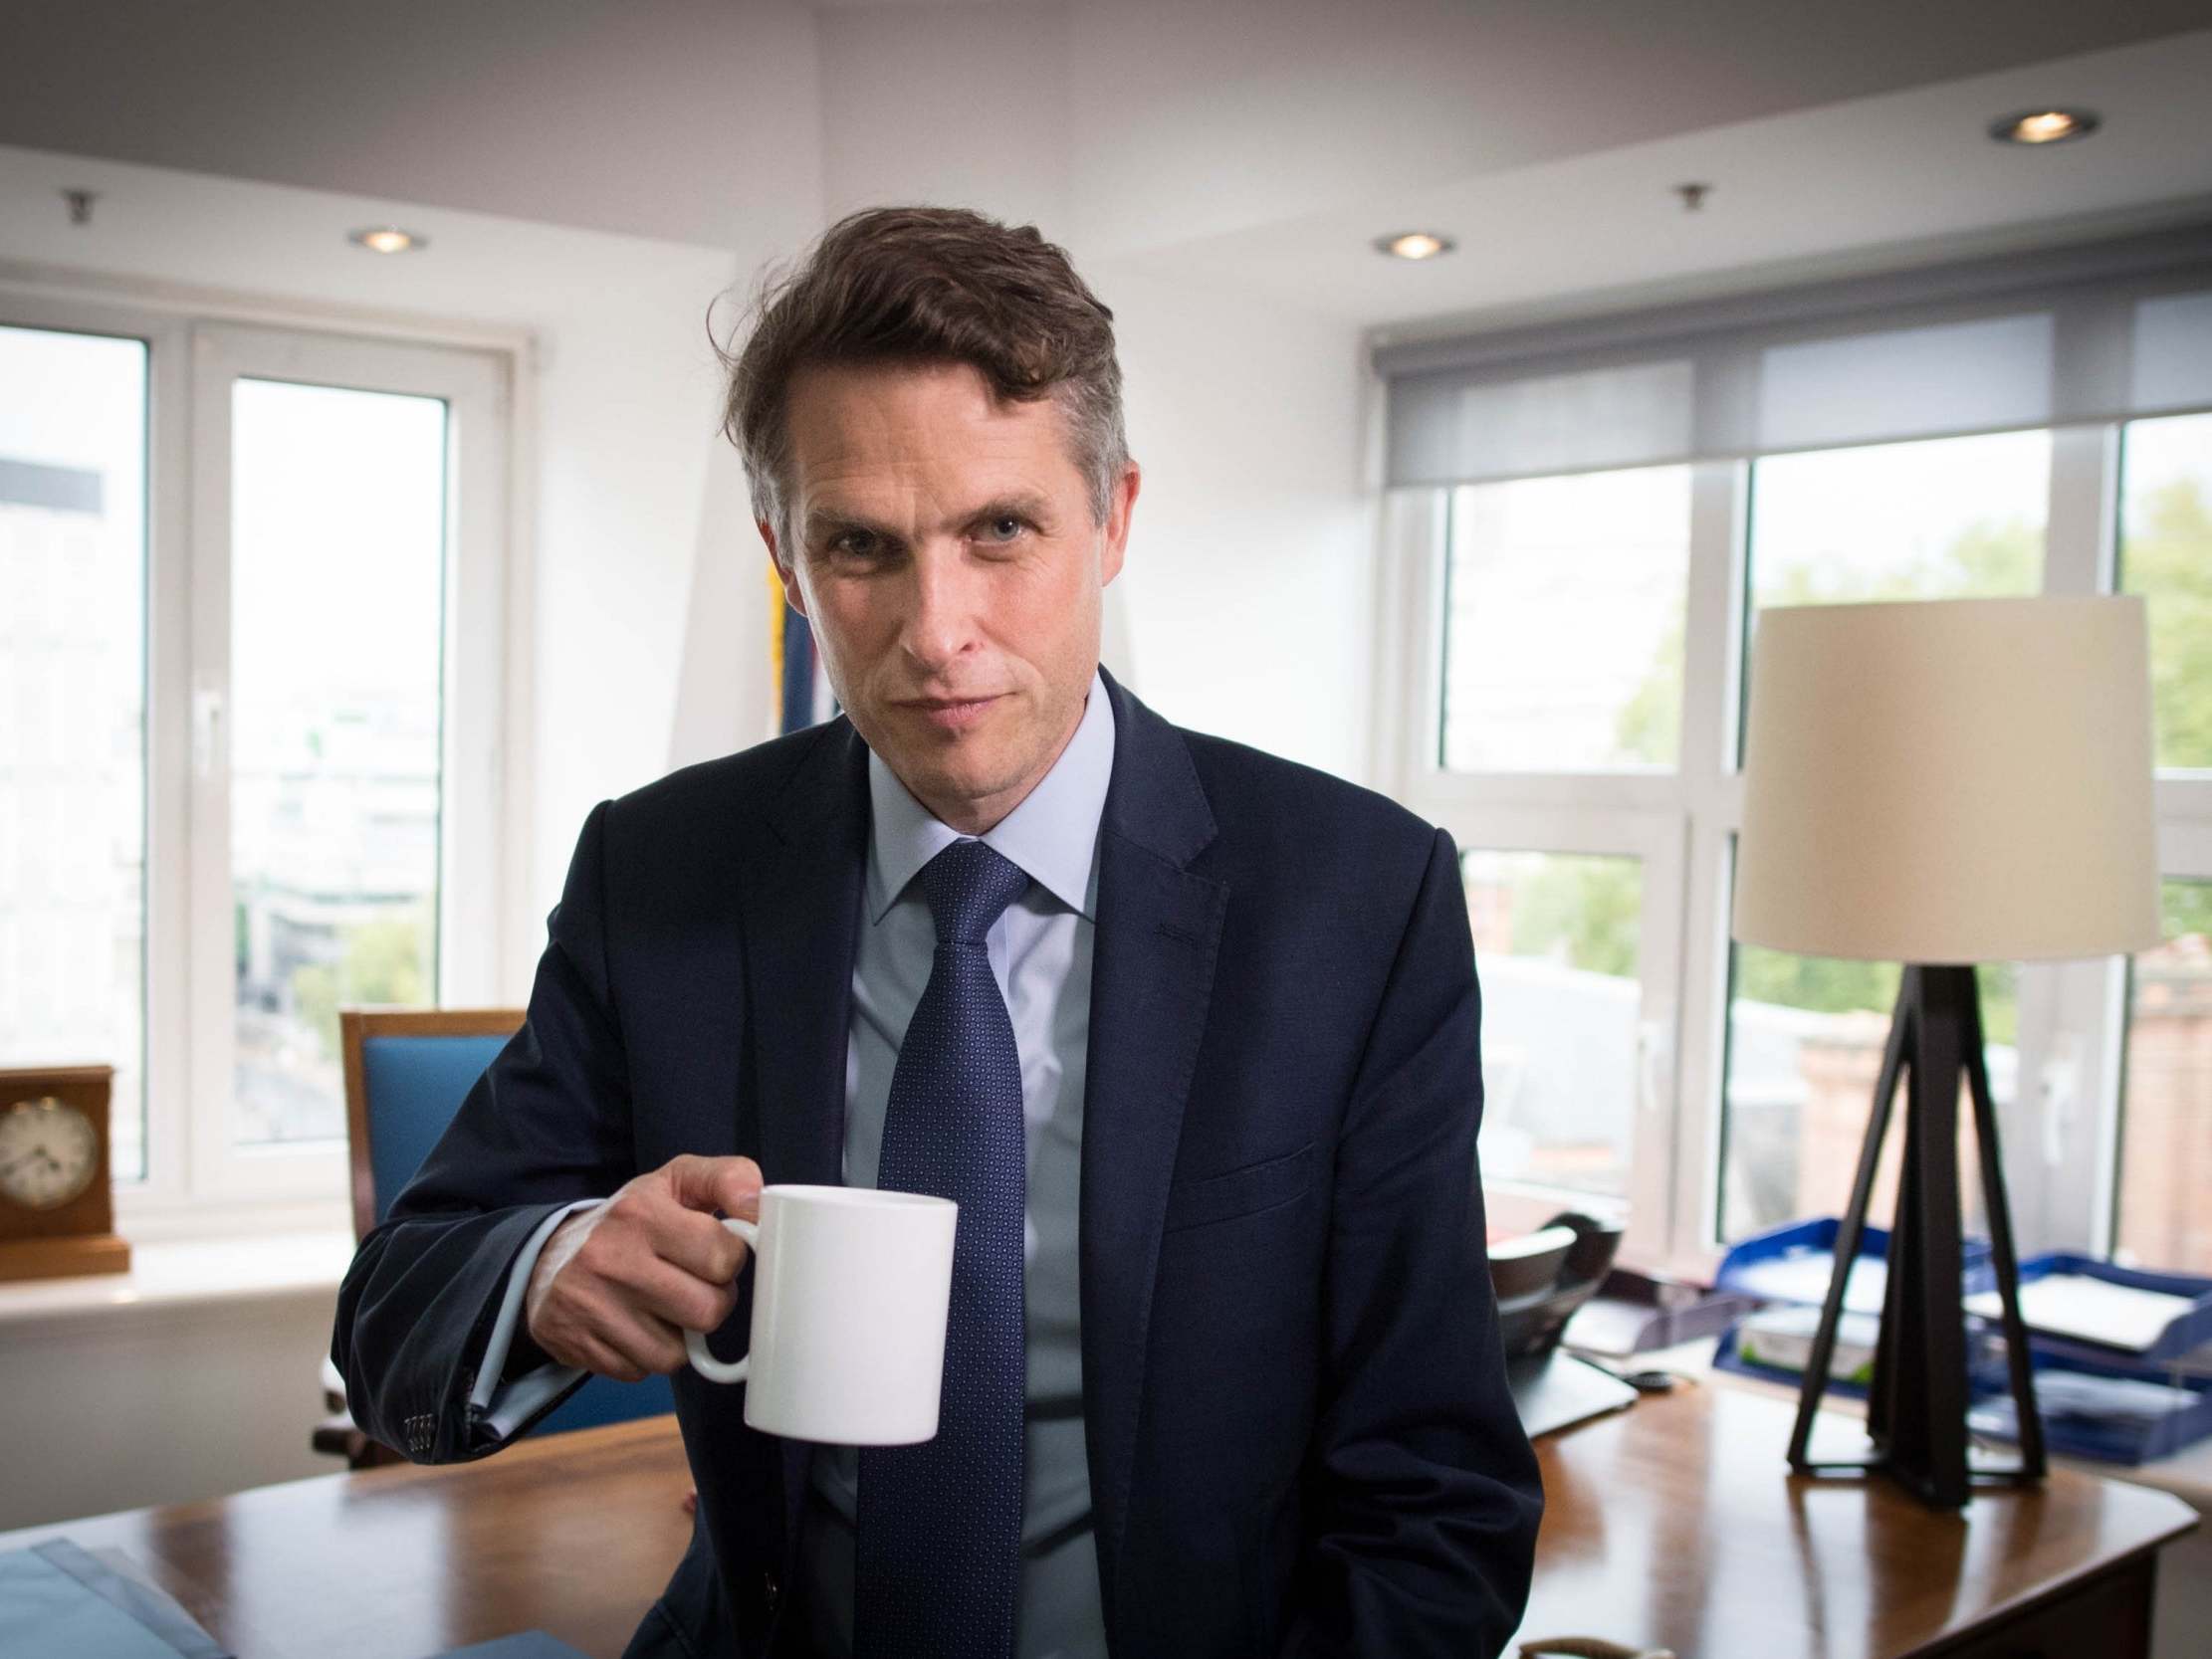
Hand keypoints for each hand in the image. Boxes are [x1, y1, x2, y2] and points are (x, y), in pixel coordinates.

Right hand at [525, 1154, 761, 1381]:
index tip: (714, 1254)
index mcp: (640, 1213)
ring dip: (679, 1337)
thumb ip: (729, 1178)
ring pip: (675, 1354)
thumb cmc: (631, 1220)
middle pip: (706, 1312)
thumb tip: (758, 1207)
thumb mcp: (678, 1181)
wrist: (551, 1257)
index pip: (723, 1258)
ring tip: (662, 1306)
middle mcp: (610, 1258)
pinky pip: (640, 1372)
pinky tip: (634, 1326)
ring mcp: (589, 1305)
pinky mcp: (574, 1344)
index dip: (729, 1260)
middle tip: (694, 1285)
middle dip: (711, 1303)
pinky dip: (646, 1355)